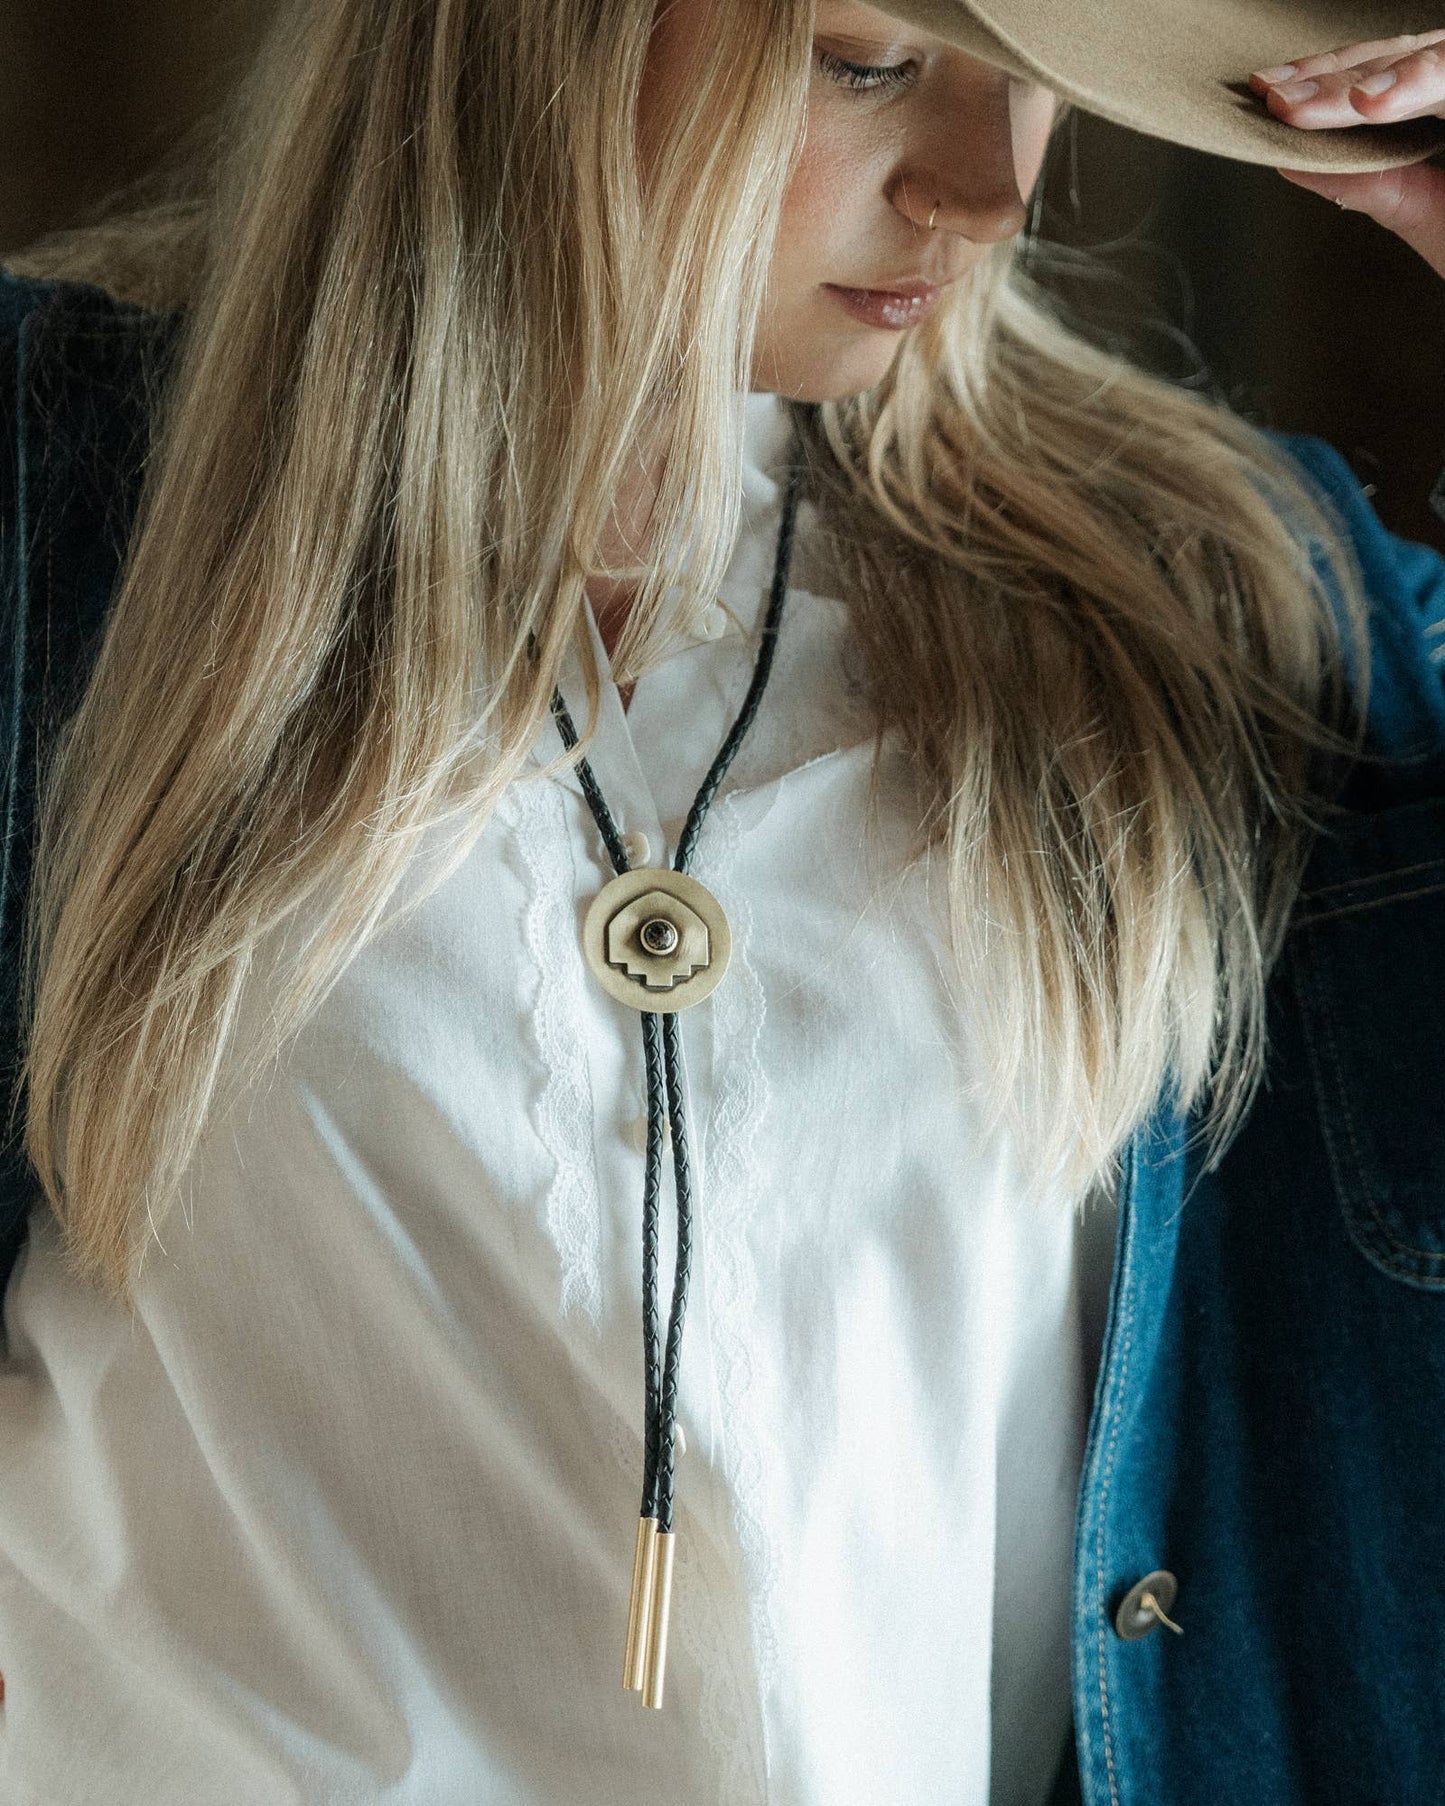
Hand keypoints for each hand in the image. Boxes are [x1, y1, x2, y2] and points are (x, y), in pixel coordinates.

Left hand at [1250, 31, 1444, 277]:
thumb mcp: (1419, 210)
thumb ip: (1363, 182)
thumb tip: (1288, 162)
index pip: (1383, 73)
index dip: (1327, 79)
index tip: (1268, 94)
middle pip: (1402, 53)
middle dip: (1334, 75)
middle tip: (1274, 95)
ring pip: (1432, 57)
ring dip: (1371, 81)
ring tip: (1310, 107)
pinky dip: (1417, 85)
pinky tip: (1370, 106)